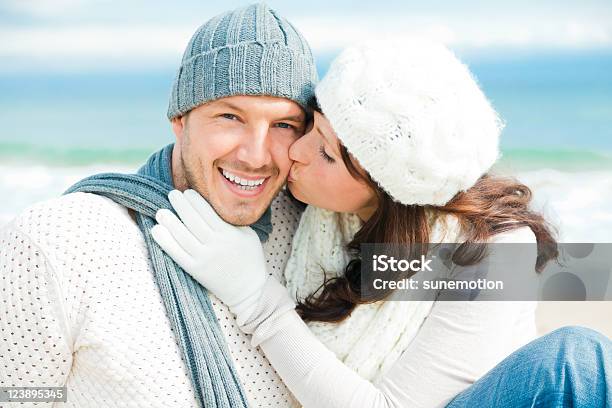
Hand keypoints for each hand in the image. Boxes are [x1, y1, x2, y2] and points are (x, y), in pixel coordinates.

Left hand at [150, 189, 267, 315]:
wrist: (248, 289)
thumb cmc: (250, 258)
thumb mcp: (249, 235)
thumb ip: (233, 220)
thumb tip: (214, 203)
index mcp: (229, 234)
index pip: (207, 212)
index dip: (195, 201)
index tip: (187, 192)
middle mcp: (215, 245)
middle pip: (192, 221)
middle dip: (180, 206)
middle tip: (172, 195)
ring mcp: (204, 259)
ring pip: (182, 236)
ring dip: (169, 222)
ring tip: (161, 212)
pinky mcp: (195, 270)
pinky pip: (177, 254)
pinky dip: (165, 242)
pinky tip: (157, 231)